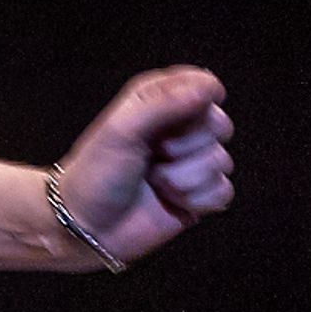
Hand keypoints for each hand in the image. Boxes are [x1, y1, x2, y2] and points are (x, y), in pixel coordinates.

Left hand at [52, 65, 233, 265]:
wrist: (87, 226)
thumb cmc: (96, 172)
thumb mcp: (122, 130)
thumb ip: (163, 103)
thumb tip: (210, 87)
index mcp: (158, 103)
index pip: (204, 85)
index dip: (198, 102)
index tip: (173, 120)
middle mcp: (179, 130)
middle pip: (220, 125)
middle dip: (189, 144)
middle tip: (156, 154)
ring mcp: (191, 164)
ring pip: (222, 162)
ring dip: (184, 177)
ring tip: (154, 182)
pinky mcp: (199, 195)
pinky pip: (223, 192)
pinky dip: (196, 200)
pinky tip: (171, 202)